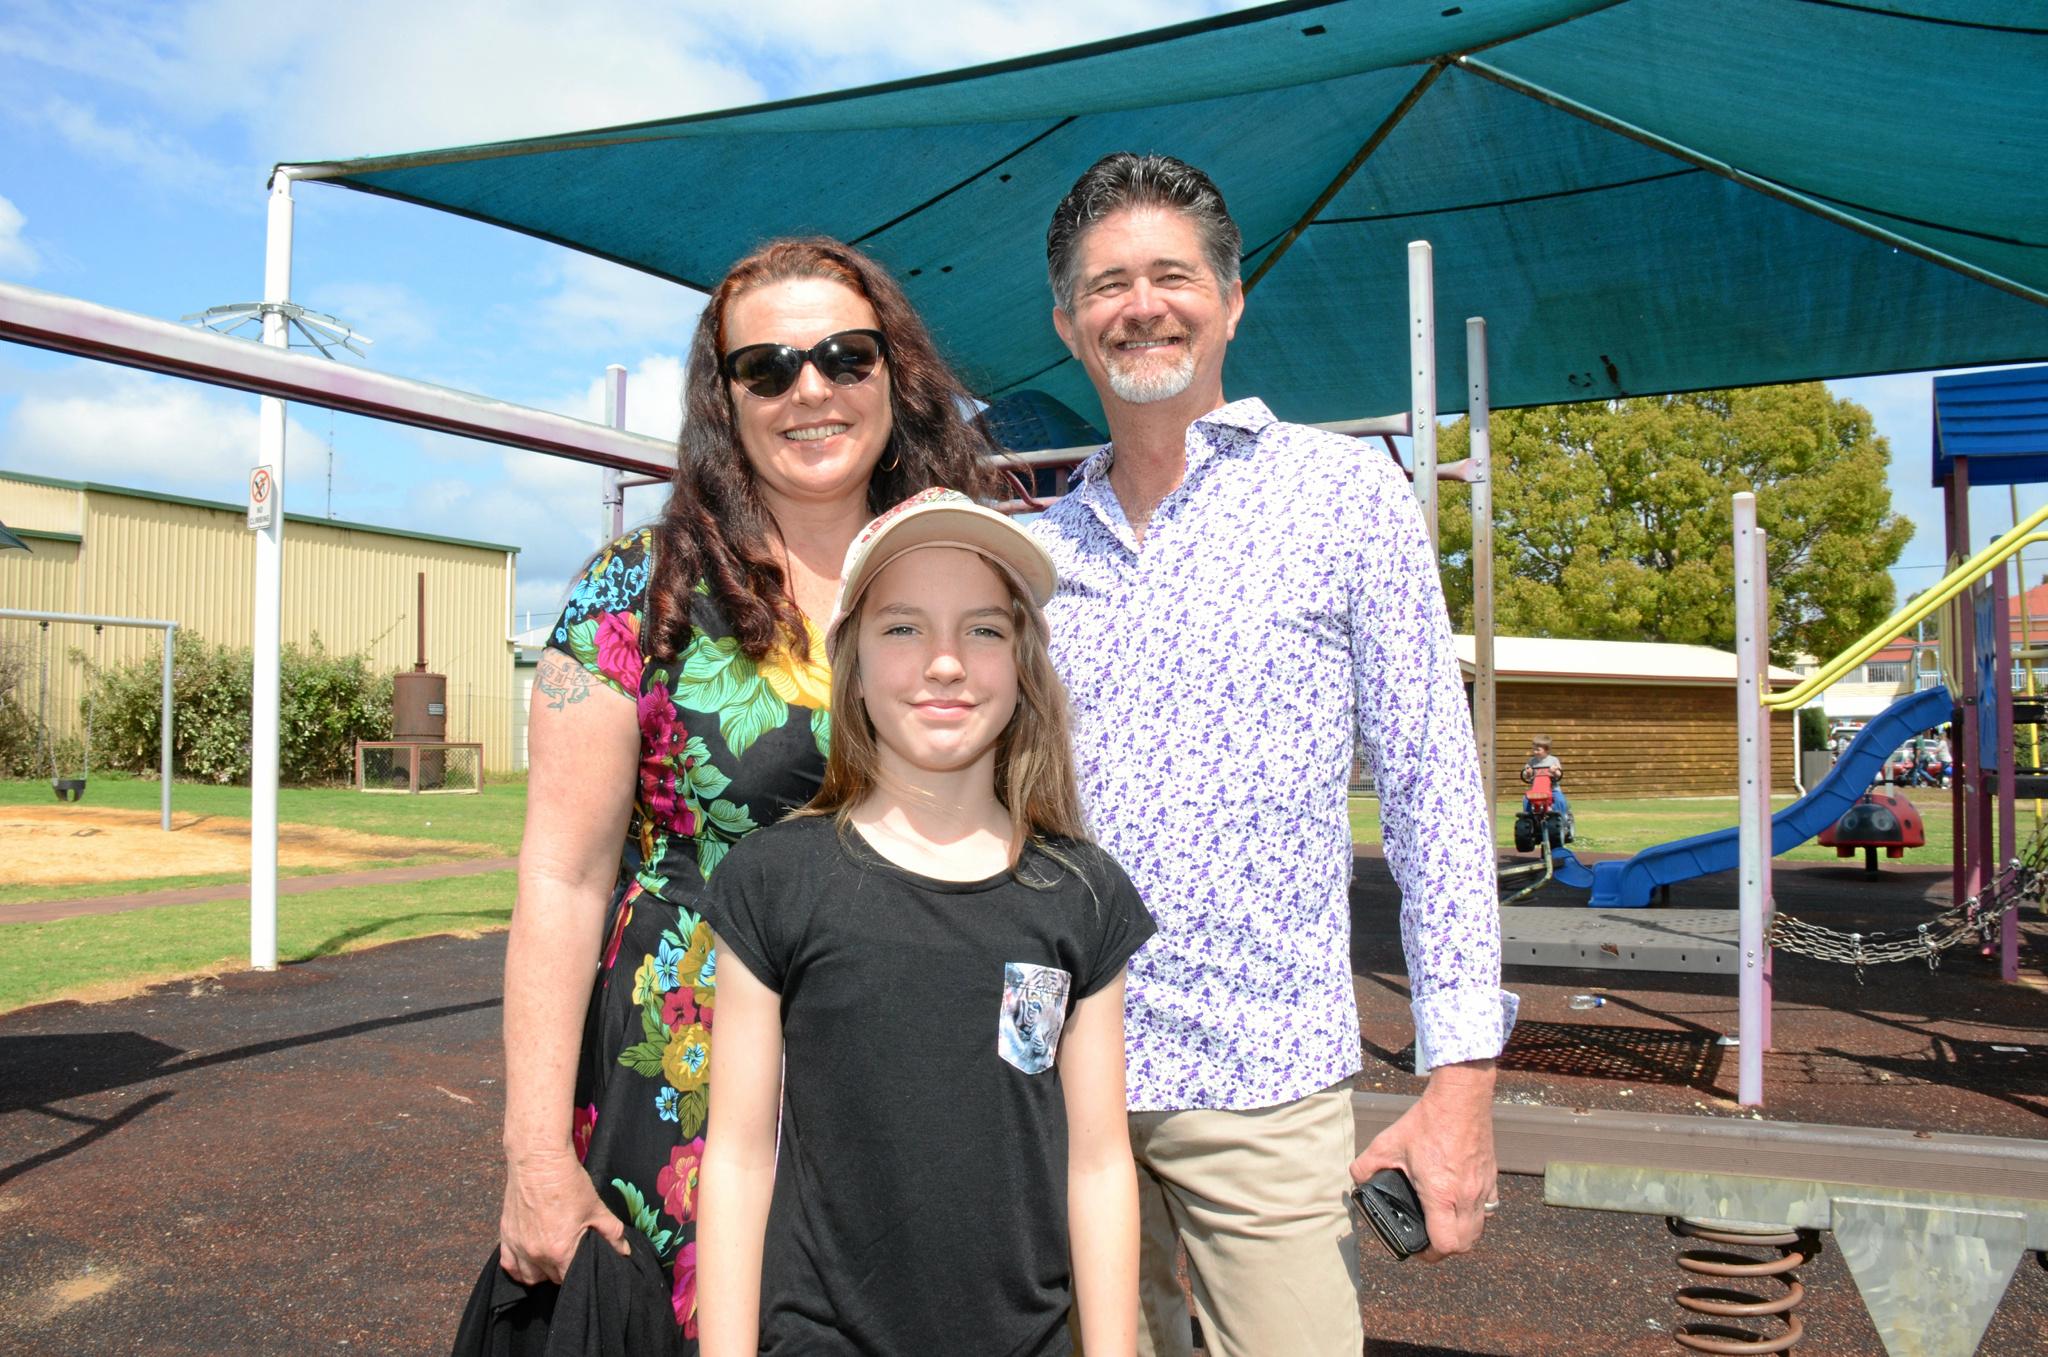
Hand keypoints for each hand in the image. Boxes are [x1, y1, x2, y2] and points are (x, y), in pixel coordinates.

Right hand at [499, 1147, 629, 1284]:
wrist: (539, 1160)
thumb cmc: (569, 1183)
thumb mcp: (596, 1207)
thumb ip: (612, 1233)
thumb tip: (625, 1251)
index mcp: (560, 1250)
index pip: (570, 1279)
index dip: (579, 1274)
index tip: (584, 1265)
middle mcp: (536, 1254)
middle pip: (550, 1278)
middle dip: (562, 1272)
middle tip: (570, 1257)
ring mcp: (518, 1246)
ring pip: (528, 1277)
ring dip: (540, 1274)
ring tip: (551, 1261)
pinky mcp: (506, 1235)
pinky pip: (508, 1265)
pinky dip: (518, 1268)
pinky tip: (528, 1261)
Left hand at [1349, 1060, 1496, 1260]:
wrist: (1461, 1099)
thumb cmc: (1427, 1122)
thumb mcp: (1387, 1143)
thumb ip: (1366, 1166)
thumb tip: (1356, 1180)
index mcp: (1441, 1195)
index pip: (1445, 1244)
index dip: (1429, 1254)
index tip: (1417, 1248)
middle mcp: (1466, 1196)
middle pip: (1465, 1245)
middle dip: (1446, 1250)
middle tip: (1429, 1241)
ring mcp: (1482, 1188)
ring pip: (1478, 1229)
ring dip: (1462, 1235)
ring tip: (1443, 1226)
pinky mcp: (1491, 1177)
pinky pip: (1488, 1209)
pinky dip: (1474, 1216)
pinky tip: (1459, 1204)